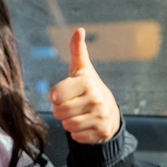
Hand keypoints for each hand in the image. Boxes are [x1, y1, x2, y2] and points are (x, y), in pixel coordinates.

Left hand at [49, 28, 121, 145]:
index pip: (55, 96)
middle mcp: (95, 99)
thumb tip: (79, 30)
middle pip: (60, 112)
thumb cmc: (89, 88)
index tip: (64, 94)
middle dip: (61, 111)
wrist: (110, 111)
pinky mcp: (101, 131)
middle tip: (71, 105)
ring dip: (69, 122)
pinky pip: (77, 137)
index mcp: (86, 83)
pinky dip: (78, 133)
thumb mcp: (82, 70)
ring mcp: (100, 116)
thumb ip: (77, 51)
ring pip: (68, 126)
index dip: (56, 97)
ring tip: (78, 114)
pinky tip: (86, 124)